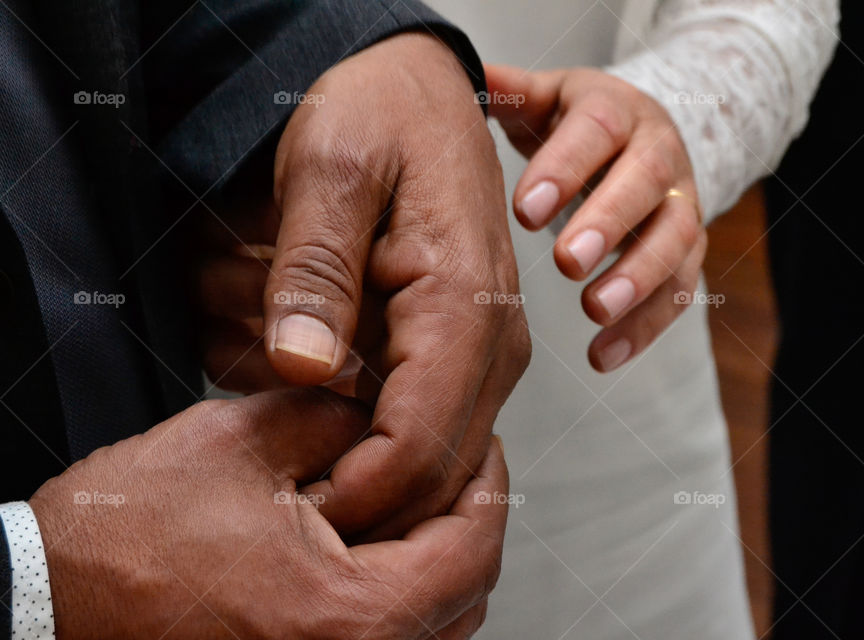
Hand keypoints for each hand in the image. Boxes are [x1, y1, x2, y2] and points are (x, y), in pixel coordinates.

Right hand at [30, 389, 508, 638]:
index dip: (487, 482)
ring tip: (424, 497)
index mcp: (345, 616)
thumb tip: (386, 411)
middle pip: (468, 593)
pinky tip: (381, 544)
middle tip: (460, 463)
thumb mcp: (242, 442)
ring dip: (444, 557)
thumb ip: (335, 417)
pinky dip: (406, 591)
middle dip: (472, 518)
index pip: (472, 547)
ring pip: (438, 623)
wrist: (48, 604)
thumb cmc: (125, 539)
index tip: (481, 442)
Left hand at [198, 32, 530, 539]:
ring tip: (290, 433)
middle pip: (434, 474)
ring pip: (431, 458)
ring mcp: (484, 351)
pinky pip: (423, 423)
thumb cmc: (383, 114)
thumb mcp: (330, 169)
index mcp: (465, 306)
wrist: (420, 89)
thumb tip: (304, 369)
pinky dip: (368, 434)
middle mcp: (491, 344)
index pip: (418, 448)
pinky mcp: (465, 350)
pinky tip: (316, 403)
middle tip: (281, 496)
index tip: (288, 512)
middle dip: (357, 495)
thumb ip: (316, 272)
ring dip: (358, 462)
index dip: (354, 497)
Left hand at [485, 65, 706, 371]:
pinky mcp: (689, 251)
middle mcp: (659, 153)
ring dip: (638, 279)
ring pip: (674, 240)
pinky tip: (604, 354)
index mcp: (617, 111)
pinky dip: (645, 326)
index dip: (566, 169)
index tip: (526, 211)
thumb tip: (468, 80)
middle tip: (566, 262)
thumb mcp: (549, 98)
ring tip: (595, 310)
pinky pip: (679, 290)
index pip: (597, 131)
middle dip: (609, 224)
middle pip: (646, 184)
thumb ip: (511, 93)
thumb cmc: (583, 124)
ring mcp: (680, 204)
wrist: (646, 136)